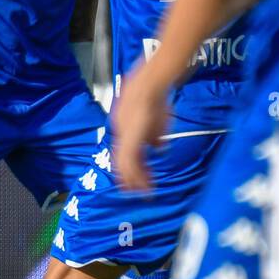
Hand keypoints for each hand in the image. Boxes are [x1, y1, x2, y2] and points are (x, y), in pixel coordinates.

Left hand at [112, 64, 171, 191]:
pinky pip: (130, 159)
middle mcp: (120, 135)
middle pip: (121, 162)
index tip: (135, 181)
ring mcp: (124, 136)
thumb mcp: (157, 120)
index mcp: (123, 130)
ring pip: (125, 164)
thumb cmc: (155, 99)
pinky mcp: (130, 137)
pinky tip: (143, 181)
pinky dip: (136, 173)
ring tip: (143, 192)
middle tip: (136, 193)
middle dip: (130, 179)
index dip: (128, 169)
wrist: (150, 84)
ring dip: (134, 179)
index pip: (123, 154)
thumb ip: (155, 136)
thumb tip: (158, 148)